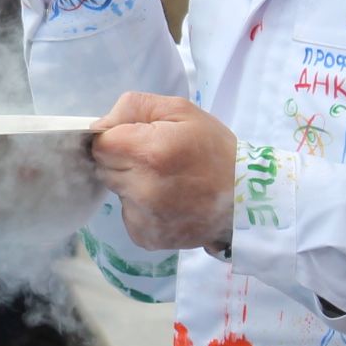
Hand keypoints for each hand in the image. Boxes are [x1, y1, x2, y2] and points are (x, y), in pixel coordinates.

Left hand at [89, 91, 237, 252]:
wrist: (246, 199)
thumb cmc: (214, 149)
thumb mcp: (180, 110)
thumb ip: (133, 107)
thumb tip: (99, 127)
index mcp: (148, 152)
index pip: (100, 144)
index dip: (115, 138)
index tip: (135, 139)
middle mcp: (142, 188)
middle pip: (104, 168)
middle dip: (123, 160)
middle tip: (154, 160)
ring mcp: (143, 217)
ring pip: (116, 192)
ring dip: (131, 184)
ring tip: (164, 181)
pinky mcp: (146, 237)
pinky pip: (128, 215)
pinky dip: (140, 208)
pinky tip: (167, 202)